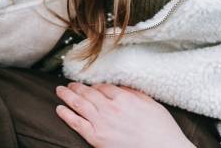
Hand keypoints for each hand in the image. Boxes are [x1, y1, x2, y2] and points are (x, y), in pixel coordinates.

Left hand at [56, 82, 195, 147]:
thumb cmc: (161, 130)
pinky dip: (66, 114)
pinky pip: (76, 123)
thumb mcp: (151, 104)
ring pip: (79, 104)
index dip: (95, 86)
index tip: (91, 86)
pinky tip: (59, 109)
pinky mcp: (96, 137)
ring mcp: (102, 123)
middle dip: (77, 87)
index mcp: (124, 98)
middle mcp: (110, 108)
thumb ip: (134, 94)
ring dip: (67, 95)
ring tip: (60, 90)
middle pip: (88, 93)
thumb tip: (121, 88)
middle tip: (70, 84)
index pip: (104, 87)